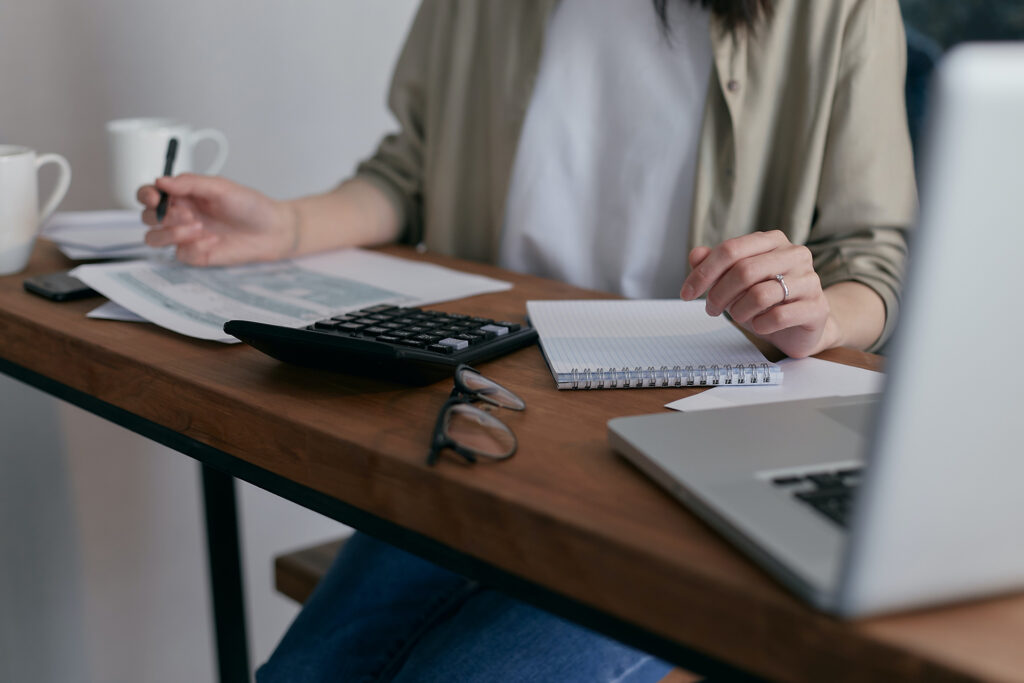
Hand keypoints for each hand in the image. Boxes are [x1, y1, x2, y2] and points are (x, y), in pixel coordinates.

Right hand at [138, 174, 297, 265]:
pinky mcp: (196, 255)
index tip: (155, 197)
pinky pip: (180, 254)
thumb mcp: (220, 187)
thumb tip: (161, 181)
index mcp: (183, 195)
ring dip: (170, 233)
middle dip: (162, 215)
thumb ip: (190, 183)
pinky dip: (194, 247)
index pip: (149, 194)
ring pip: (154, 238)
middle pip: (147, 217)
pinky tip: (214, 241)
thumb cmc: (250, 206)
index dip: (145, 195)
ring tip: (198, 226)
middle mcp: (180, 215)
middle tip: (188, 214)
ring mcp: (186, 236)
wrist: (273, 230)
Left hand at [679, 230, 836, 357]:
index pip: (731, 250)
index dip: (703, 273)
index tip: (686, 293)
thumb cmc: (766, 300)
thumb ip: (716, 266)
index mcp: (772, 241)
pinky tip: (759, 325)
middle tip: (711, 309)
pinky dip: (760, 325)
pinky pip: (779, 316)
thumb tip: (695, 255)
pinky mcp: (817, 307)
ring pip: (760, 294)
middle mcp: (794, 254)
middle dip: (718, 294)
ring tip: (738, 317)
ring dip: (739, 311)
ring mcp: (809, 280)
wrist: (802, 326)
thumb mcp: (736, 282)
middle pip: (744, 271)